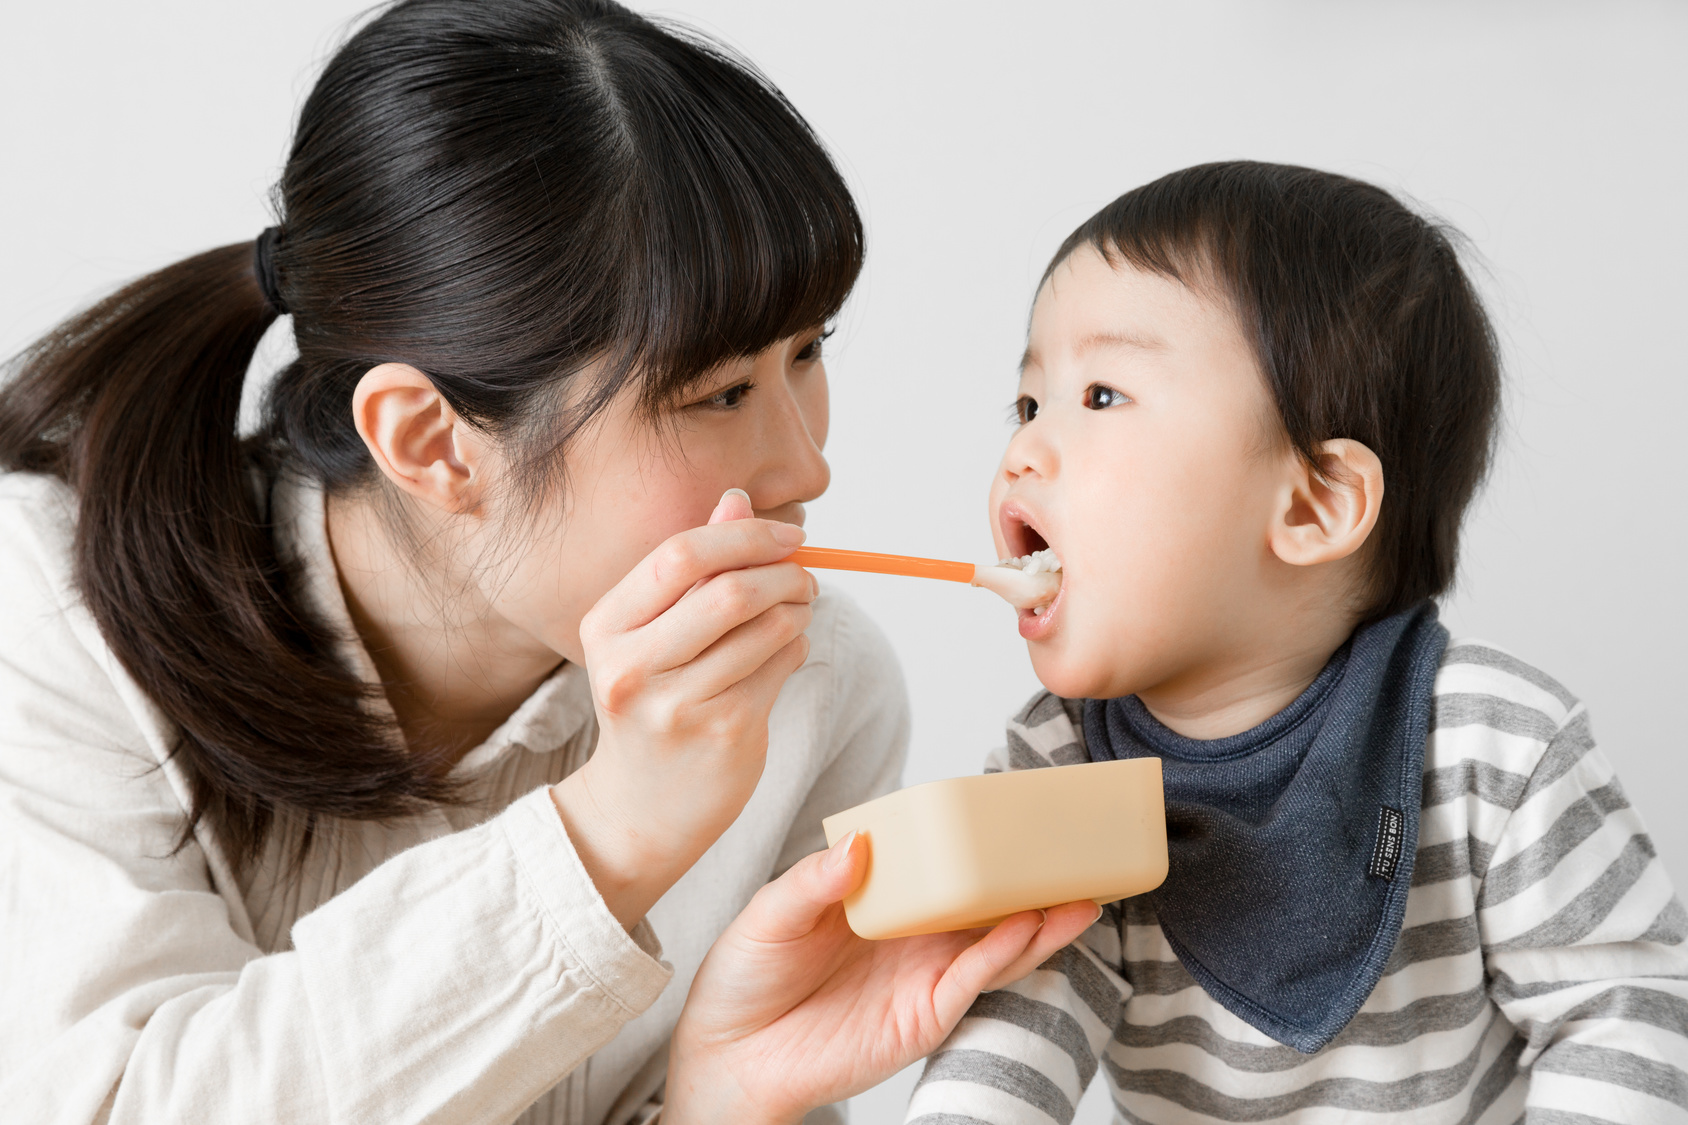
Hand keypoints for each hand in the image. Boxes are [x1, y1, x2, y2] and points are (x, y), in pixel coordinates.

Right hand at [551, 489, 814, 928]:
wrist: (640, 807)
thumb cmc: (653, 702)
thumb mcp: (652, 632)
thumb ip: (694, 568)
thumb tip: (736, 500)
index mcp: (605, 628)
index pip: (679, 555)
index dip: (744, 536)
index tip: (787, 535)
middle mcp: (633, 667)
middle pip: (728, 592)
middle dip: (782, 573)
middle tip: (803, 574)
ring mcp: (678, 705)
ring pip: (766, 629)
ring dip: (798, 610)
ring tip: (798, 610)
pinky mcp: (724, 733)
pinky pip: (782, 667)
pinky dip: (797, 648)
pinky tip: (787, 651)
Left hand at [665, 832, 1102, 1124]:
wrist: (731, 1054)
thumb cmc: (746, 978)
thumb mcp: (770, 913)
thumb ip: (813, 881)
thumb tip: (858, 845)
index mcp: (881, 899)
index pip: (937, 861)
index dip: (974, 838)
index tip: (1014, 807)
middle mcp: (913, 934)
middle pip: (984, 900)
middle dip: (1030, 878)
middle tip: (1074, 848)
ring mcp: (924, 974)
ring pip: (997, 942)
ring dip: (1040, 918)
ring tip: (1079, 892)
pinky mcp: (925, 1015)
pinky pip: (974, 980)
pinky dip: (1005, 954)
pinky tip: (1030, 927)